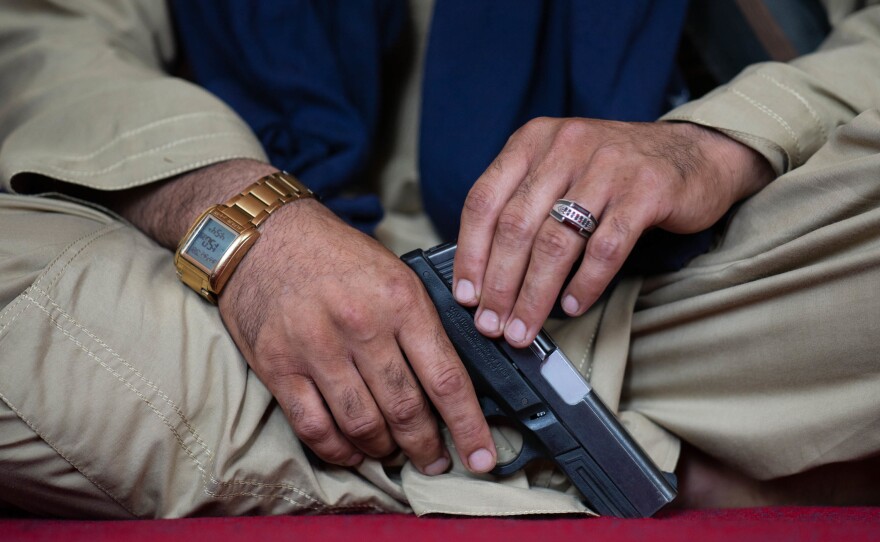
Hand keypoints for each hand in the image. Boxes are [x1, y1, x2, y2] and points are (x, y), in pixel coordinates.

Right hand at [220, 197, 495, 474]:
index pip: (445, 378)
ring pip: (363, 425)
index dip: (468, 425)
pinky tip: (352, 452)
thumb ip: (422, 323)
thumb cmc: (336, 255)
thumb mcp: (395, 273)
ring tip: (394, 454)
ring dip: (385, 450)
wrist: (265, 235)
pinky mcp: (279, 366)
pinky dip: (339, 450)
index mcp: (401, 301)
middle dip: (427, 446)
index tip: (482, 456)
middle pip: (406, 409)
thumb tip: (452, 382)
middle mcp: (362, 326)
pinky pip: (315, 427)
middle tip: (435, 461)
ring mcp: (317, 348)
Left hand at [453, 119, 773, 346]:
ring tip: (524, 327)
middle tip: (491, 324)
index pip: (483, 200)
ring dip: (534, 294)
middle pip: (516, 226)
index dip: (470, 253)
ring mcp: (607, 166)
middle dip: (499, 284)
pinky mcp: (646, 190)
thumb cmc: (615, 173)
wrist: (695, 154)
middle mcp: (565, 146)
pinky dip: (584, 284)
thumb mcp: (560, 169)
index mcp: (532, 140)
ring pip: (556, 241)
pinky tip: (571, 307)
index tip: (466, 295)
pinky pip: (605, 248)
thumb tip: (483, 271)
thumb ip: (523, 204)